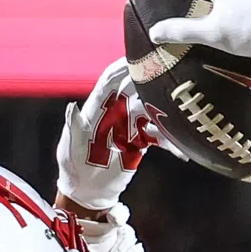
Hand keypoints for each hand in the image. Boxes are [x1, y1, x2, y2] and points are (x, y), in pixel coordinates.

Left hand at [56, 58, 164, 214]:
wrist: (87, 193)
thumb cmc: (73, 167)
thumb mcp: (69, 147)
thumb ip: (72, 127)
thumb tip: (72, 107)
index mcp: (96, 109)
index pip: (110, 81)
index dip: (122, 68)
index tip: (136, 59)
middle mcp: (114, 112)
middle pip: (135, 89)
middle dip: (149, 82)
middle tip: (167, 78)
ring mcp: (129, 127)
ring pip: (150, 110)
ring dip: (163, 111)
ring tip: (177, 114)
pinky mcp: (140, 143)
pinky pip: (158, 136)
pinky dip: (169, 141)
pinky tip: (181, 148)